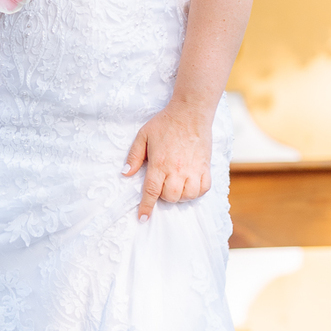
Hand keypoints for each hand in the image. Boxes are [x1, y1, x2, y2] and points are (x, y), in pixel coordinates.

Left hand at [123, 102, 212, 219]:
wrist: (190, 112)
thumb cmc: (165, 123)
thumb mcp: (143, 136)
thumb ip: (134, 156)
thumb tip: (125, 174)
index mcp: (159, 163)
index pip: (151, 191)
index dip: (146, 207)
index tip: (142, 218)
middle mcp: (176, 170)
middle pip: (169, 197)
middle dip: (163, 196)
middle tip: (162, 185)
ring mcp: (193, 169)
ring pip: (187, 196)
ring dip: (179, 196)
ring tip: (176, 185)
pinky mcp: (205, 167)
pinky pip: (203, 189)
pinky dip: (196, 192)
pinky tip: (190, 185)